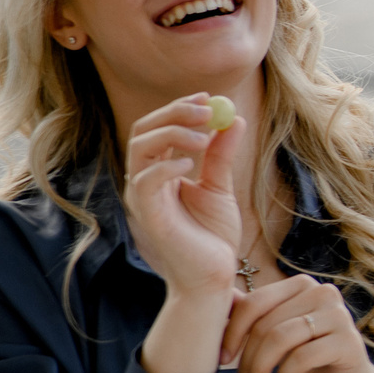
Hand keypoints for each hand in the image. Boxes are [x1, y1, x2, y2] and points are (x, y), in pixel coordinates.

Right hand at [122, 95, 243, 297]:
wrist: (213, 276)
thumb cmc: (212, 237)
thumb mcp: (221, 187)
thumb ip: (222, 155)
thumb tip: (234, 119)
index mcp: (160, 172)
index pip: (159, 128)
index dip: (179, 108)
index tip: (208, 96)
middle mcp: (146, 181)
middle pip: (145, 132)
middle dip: (175, 113)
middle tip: (207, 108)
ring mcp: (143, 198)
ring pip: (139, 149)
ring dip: (173, 133)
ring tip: (205, 136)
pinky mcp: (147, 215)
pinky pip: (144, 182)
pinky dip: (165, 165)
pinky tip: (190, 163)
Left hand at [219, 274, 373, 372]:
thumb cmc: (306, 359)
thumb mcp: (274, 334)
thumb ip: (251, 315)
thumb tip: (217, 299)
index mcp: (302, 285)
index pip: (255, 303)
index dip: (232, 333)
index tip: (222, 359)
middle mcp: (324, 293)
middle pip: (266, 323)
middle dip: (248, 357)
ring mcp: (340, 315)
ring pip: (281, 338)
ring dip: (262, 367)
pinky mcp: (349, 341)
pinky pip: (303, 355)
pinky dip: (286, 372)